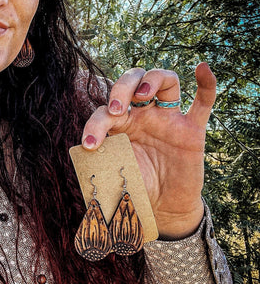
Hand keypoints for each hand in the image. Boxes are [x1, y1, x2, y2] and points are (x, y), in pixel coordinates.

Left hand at [81, 62, 215, 238]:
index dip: (95, 124)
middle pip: (130, 82)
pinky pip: (203, 100)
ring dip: (152, 79)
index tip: (91, 145)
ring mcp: (168, 119)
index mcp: (119, 126)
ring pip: (163, 80)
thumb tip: (77, 215)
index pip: (104, 111)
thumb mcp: (112, 186)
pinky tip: (202, 68)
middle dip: (121, 89)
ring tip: (143, 94)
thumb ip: (94, 188)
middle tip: (119, 111)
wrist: (165, 209)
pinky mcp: (193, 129)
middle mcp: (142, 116)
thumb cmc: (136, 192)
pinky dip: (206, 83)